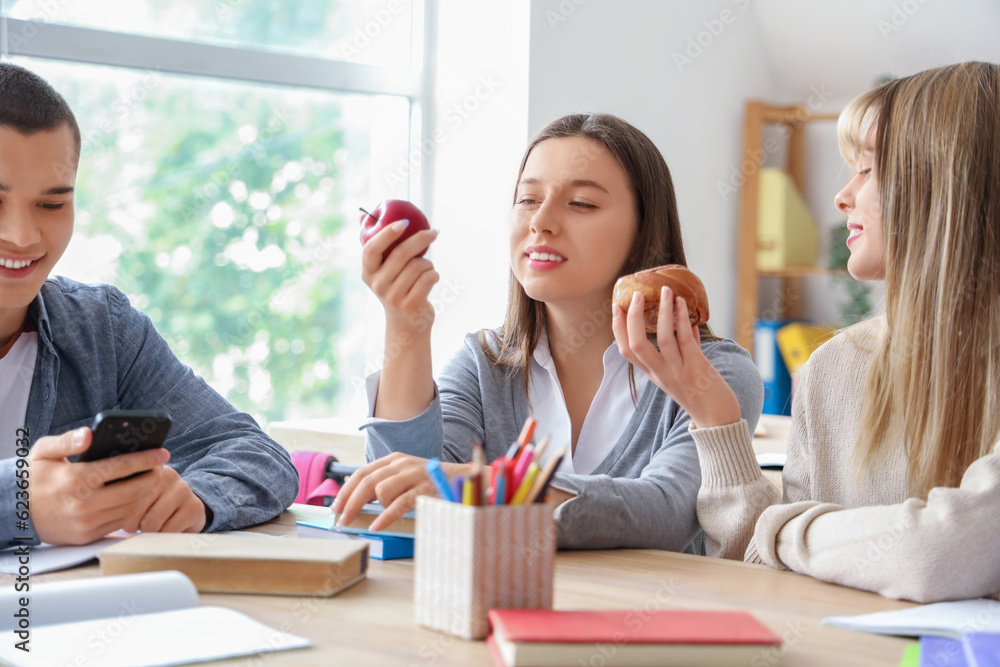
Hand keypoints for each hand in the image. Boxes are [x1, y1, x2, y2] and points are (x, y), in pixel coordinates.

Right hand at [29, 428, 168, 544]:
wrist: (14, 512)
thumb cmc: (32, 478)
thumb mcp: (43, 452)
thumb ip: (67, 440)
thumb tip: (89, 434)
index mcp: (77, 478)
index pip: (123, 466)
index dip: (147, 458)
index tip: (162, 452)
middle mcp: (85, 503)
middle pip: (134, 489)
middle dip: (152, 476)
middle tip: (159, 466)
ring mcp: (87, 522)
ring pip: (131, 507)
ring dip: (144, 493)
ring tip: (148, 480)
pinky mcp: (88, 536)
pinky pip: (120, 522)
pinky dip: (130, 509)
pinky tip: (133, 497)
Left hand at [123, 466, 206, 533]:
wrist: (188, 511)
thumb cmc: (155, 506)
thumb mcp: (138, 497)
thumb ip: (123, 496)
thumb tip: (109, 512)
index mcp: (149, 470)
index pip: (125, 495)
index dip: (122, 513)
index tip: (126, 517)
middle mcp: (168, 475)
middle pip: (136, 509)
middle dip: (134, 524)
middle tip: (140, 524)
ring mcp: (183, 490)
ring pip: (151, 523)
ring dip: (149, 532)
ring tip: (153, 526)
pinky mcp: (194, 507)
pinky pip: (168, 531)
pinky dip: (164, 537)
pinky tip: (167, 529)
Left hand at [330, 452, 466, 530]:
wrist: (463, 479)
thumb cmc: (430, 482)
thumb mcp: (404, 478)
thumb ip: (384, 485)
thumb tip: (357, 502)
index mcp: (393, 460)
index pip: (361, 473)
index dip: (345, 490)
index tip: (335, 507)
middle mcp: (401, 464)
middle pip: (366, 482)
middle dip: (350, 503)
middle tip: (341, 521)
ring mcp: (414, 475)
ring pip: (381, 491)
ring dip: (377, 508)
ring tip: (381, 518)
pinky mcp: (425, 488)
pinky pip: (400, 504)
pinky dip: (385, 517)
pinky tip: (376, 526)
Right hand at [360, 213, 440, 333]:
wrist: (407, 325)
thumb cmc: (399, 290)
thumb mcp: (385, 272)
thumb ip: (383, 249)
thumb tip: (377, 217)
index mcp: (368, 272)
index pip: (371, 249)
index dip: (386, 234)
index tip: (403, 223)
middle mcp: (377, 284)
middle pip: (401, 253)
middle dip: (421, 239)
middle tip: (434, 232)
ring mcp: (393, 296)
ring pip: (419, 265)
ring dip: (429, 264)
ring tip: (427, 270)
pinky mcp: (410, 304)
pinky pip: (428, 277)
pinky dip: (434, 275)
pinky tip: (431, 280)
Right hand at [612, 286, 740, 428]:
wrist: (719, 420)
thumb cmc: (702, 395)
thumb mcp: (683, 373)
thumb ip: (684, 350)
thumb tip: (689, 325)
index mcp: (653, 374)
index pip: (625, 350)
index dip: (618, 328)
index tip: (616, 307)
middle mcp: (660, 373)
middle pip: (635, 344)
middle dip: (632, 317)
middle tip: (636, 295)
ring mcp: (677, 371)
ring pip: (662, 338)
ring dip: (662, 311)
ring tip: (665, 291)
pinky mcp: (696, 368)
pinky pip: (685, 339)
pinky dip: (682, 318)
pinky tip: (683, 303)